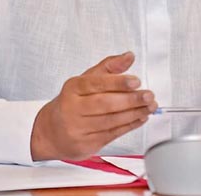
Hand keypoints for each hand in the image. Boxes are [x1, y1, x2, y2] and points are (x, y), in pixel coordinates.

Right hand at [30, 51, 156, 160]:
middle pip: (105, 104)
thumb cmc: (73, 102)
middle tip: (149, 96)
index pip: (96, 83)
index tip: (136, 81)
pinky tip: (140, 118)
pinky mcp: (86, 144)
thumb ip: (109, 67)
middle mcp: (73, 108)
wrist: (51, 132)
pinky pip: (112, 134)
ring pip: (110, 121)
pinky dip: (129, 126)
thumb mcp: (86, 80)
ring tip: (149, 107)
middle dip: (131, 100)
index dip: (117, 82)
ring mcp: (78, 128)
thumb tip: (129, 56)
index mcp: (73, 88)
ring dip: (134, 114)